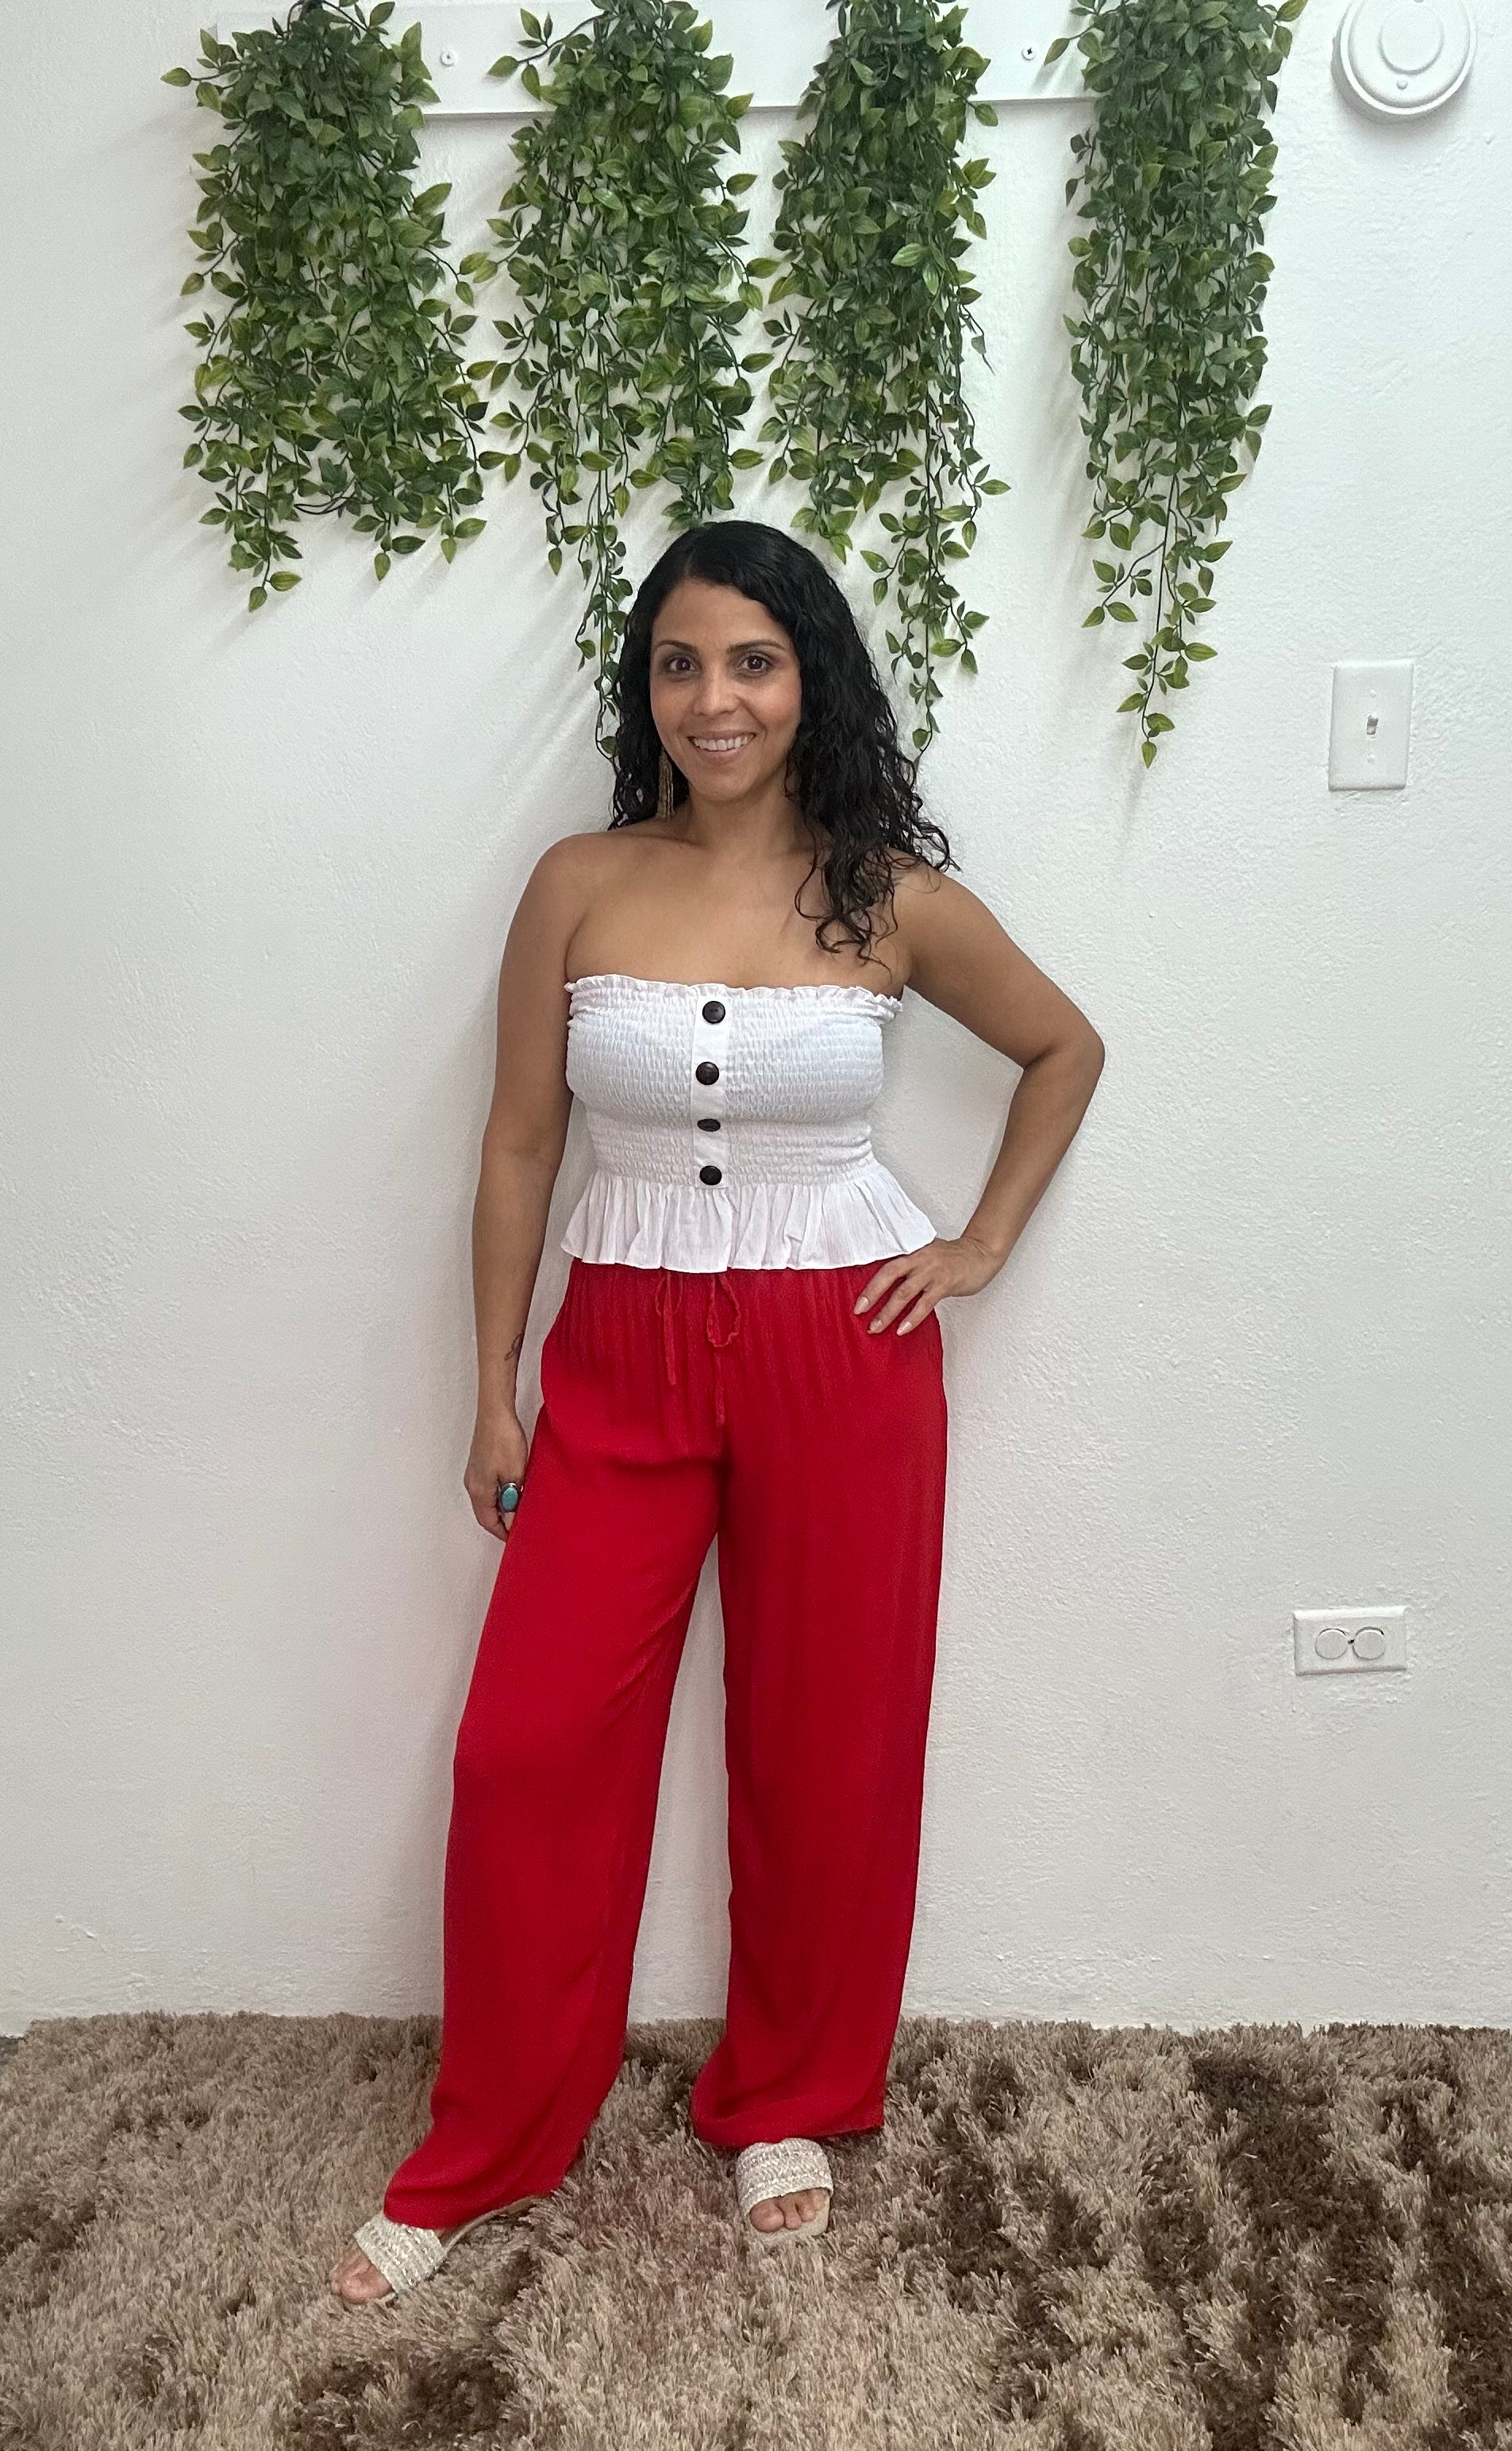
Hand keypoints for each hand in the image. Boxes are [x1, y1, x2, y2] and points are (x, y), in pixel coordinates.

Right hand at [464, 1408, 531, 1542]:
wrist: (495, 1412)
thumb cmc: (504, 1439)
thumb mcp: (515, 1475)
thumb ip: (513, 1500)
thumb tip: (512, 1521)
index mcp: (479, 1491)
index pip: (488, 1522)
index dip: (502, 1532)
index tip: (516, 1539)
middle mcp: (472, 1484)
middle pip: (485, 1513)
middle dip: (501, 1522)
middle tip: (520, 1527)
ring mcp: (474, 1473)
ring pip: (487, 1500)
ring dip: (501, 1507)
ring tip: (520, 1510)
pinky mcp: (479, 1463)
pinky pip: (488, 1487)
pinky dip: (499, 1494)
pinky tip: (513, 1490)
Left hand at [852, 1234, 1004, 1335]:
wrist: (980, 1253)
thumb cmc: (952, 1256)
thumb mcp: (927, 1253)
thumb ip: (909, 1264)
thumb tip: (887, 1284)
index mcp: (912, 1251)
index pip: (885, 1265)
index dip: (869, 1283)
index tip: (857, 1301)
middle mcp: (919, 1258)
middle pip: (889, 1275)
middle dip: (872, 1295)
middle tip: (859, 1312)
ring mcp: (932, 1271)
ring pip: (904, 1293)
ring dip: (887, 1312)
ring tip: (875, 1328)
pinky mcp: (945, 1284)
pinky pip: (925, 1303)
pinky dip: (912, 1318)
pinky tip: (902, 1329)